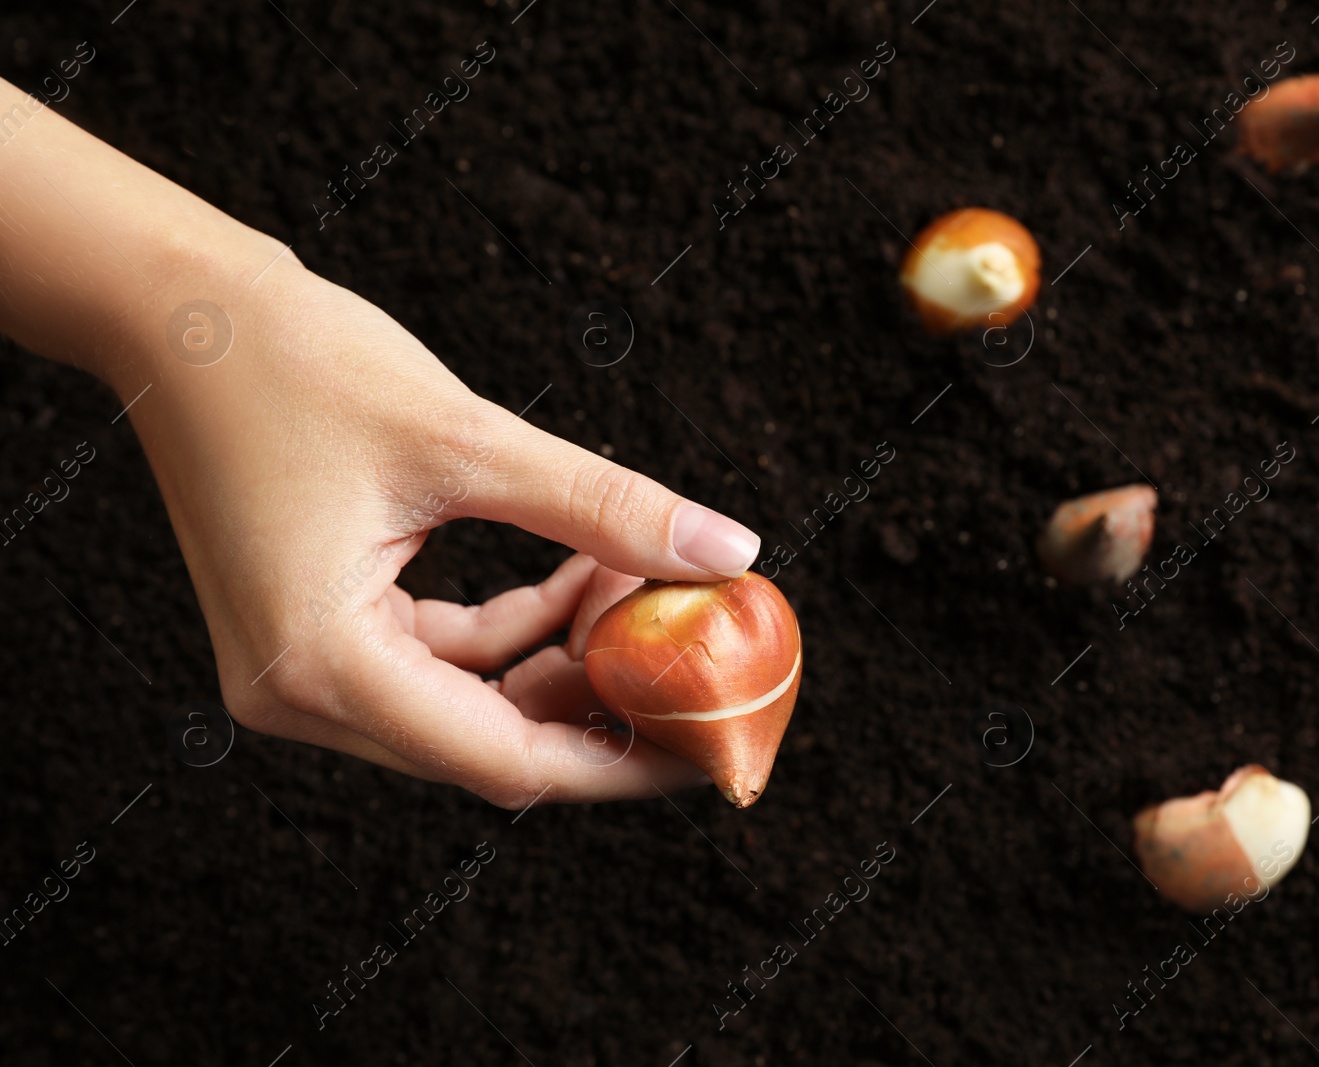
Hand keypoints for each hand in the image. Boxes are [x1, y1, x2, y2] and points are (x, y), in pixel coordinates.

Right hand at [119, 257, 759, 806]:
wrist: (177, 313)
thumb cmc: (293, 361)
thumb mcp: (468, 438)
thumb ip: (603, 506)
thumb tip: (728, 551)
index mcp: (322, 667)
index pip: (505, 761)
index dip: (621, 760)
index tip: (710, 742)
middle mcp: (301, 694)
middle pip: (492, 742)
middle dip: (601, 693)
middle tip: (691, 643)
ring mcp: (304, 669)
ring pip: (474, 700)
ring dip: (564, 651)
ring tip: (639, 577)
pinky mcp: (317, 633)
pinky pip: (443, 657)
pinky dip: (518, 624)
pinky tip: (582, 566)